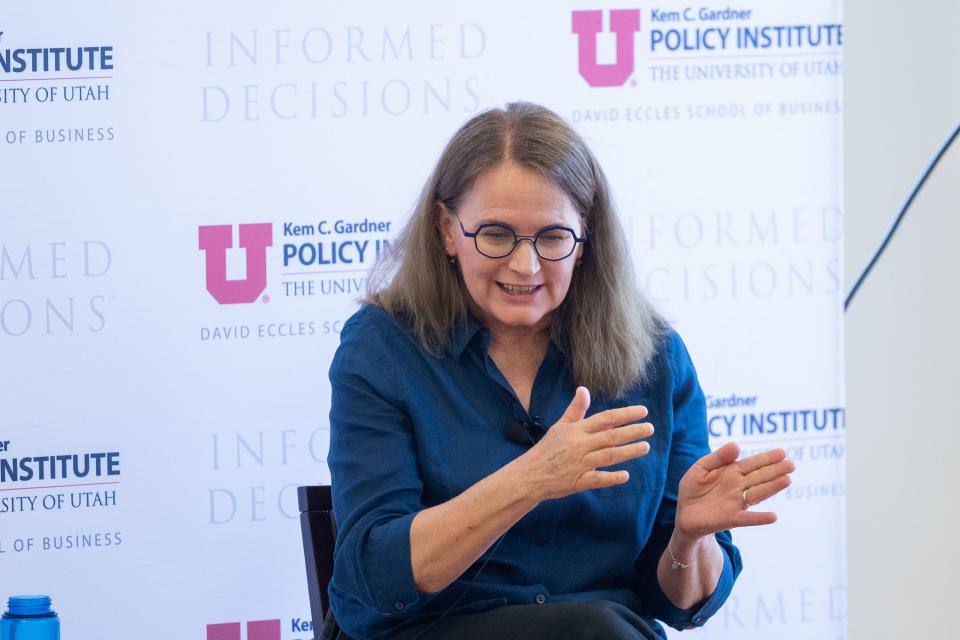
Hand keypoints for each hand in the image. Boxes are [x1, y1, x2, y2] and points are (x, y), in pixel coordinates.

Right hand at [518, 386, 653, 500]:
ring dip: (628, 451)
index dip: (625, 414)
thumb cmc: (547, 449)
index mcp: (576, 430)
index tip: (643, 411)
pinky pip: (596, 479)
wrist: (530, 474)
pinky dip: (611, 478)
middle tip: (650, 428)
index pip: (605, 419)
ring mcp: (579, 464)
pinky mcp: (577, 482)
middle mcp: (579, 445)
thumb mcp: (560, 426)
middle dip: (632, 432)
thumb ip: (576, 409)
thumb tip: (583, 389)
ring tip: (645, 447)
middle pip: (610, 436)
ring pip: (607, 456)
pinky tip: (625, 475)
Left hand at [674, 443, 794, 540]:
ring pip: (757, 494)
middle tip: (791, 465)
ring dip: (772, 488)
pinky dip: (760, 518)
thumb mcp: (702, 468)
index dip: (767, 458)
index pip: (753, 464)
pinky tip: (773, 516)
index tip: (782, 453)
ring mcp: (736, 502)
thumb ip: (718, 457)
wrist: (684, 513)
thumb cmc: (694, 488)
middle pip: (759, 477)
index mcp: (732, 472)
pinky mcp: (731, 518)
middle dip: (775, 471)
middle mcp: (738, 486)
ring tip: (786, 480)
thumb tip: (736, 445)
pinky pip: (747, 518)